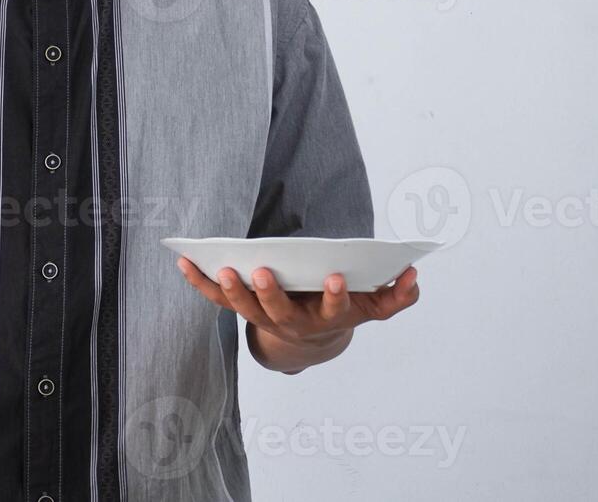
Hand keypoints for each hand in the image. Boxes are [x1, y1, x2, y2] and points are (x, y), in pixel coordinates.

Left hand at [177, 259, 418, 358]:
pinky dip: (199, 282)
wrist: (310, 337)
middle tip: (263, 272)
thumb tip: (413, 277)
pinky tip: (183, 261)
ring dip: (231, 290)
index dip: (334, 296)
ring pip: (244, 309)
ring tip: (223, 267)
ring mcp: (263, 317)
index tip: (334, 277)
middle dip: (271, 294)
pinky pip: (216, 299)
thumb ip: (396, 296)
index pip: (331, 309)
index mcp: (325, 318)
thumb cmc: (341, 308)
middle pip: (279, 313)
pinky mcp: (240, 307)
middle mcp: (291, 323)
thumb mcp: (373, 306)